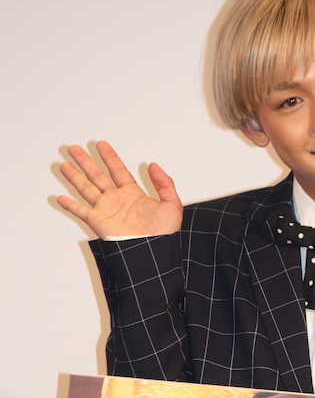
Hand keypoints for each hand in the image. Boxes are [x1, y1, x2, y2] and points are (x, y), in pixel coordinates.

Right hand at [56, 141, 181, 238]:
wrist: (153, 252)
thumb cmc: (163, 234)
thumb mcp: (171, 204)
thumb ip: (164, 183)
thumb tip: (153, 166)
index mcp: (133, 194)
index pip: (118, 170)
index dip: (110, 157)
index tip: (102, 145)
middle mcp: (117, 200)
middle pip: (97, 175)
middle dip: (85, 161)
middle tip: (74, 149)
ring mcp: (106, 210)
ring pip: (86, 188)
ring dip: (74, 176)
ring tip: (64, 164)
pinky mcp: (98, 222)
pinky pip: (81, 211)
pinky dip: (69, 205)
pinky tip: (60, 198)